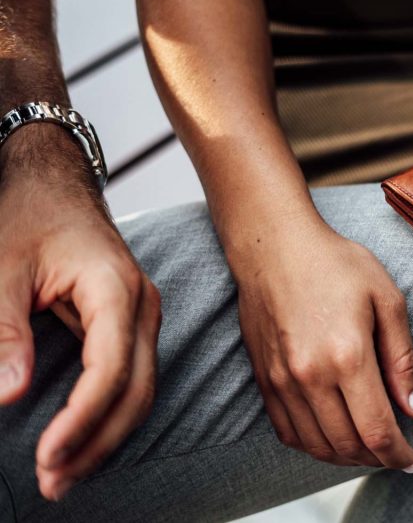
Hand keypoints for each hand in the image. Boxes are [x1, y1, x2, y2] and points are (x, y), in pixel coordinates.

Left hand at [0, 127, 160, 500]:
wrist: (54, 184)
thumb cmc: (30, 216)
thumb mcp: (2, 267)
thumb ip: (5, 330)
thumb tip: (10, 395)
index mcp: (115, 288)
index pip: (112, 368)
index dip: (82, 419)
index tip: (46, 457)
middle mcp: (141, 306)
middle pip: (137, 390)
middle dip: (97, 443)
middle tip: (51, 483)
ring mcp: (143, 315)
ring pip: (141, 391)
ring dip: (106, 437)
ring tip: (63, 474)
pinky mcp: (133, 324)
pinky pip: (133, 380)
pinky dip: (110, 416)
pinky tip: (81, 440)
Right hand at [234, 218, 412, 472]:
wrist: (275, 247)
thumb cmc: (336, 264)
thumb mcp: (387, 299)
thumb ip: (403, 359)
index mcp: (348, 355)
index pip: (377, 430)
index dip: (398, 454)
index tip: (412, 459)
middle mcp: (311, 376)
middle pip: (348, 445)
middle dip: (377, 459)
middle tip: (395, 454)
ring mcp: (282, 381)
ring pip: (317, 445)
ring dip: (347, 458)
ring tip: (369, 449)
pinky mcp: (264, 380)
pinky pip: (288, 433)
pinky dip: (314, 446)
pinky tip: (334, 437)